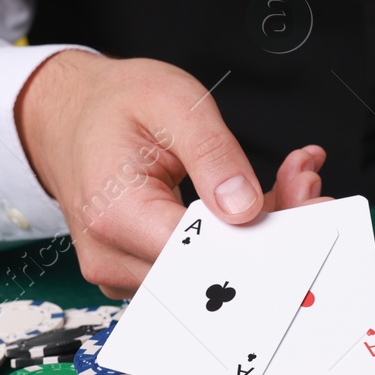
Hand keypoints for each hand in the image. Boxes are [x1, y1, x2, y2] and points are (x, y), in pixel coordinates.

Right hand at [14, 50, 326, 296]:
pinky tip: (260, 199)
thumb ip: (212, 154)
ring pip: (216, 272)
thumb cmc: (113, 105)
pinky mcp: (143, 272)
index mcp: (117, 216)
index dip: (262, 239)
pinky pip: (204, 267)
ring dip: (261, 232)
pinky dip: (240, 237)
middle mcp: (116, 258)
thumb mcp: (171, 102)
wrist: (67, 117)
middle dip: (274, 231)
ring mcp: (126, 272)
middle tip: (307, 184)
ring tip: (289, 181)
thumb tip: (244, 210)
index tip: (308, 211)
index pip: (203, 255)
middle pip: (215, 270)